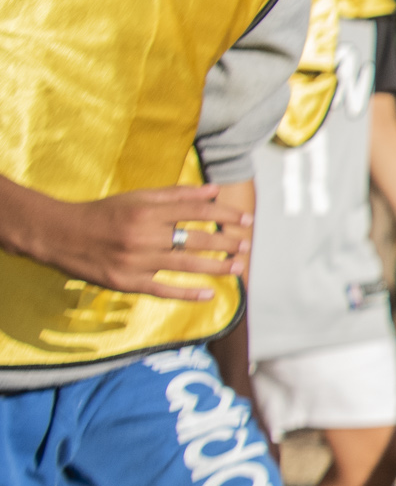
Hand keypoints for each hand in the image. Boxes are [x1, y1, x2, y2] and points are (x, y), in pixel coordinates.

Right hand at [0, 180, 248, 298]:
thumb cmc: (104, 214)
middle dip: (225, 242)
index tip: (246, 221)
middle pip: (194, 239)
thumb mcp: (137, 198)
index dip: (224, 216)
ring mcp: (135, 261)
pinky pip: (162, 290)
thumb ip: (176, 195)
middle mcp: (143, 235)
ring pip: (184, 265)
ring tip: (238, 267)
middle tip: (246, 244)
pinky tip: (209, 294)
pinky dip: (187, 294)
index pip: (195, 211)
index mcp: (146, 211)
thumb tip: (214, 191)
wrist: (59, 235)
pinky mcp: (126, 282)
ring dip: (215, 267)